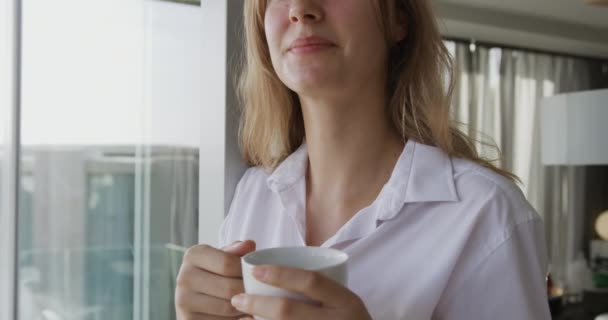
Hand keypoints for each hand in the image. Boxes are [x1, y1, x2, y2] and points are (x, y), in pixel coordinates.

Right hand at [175, 240, 256, 319]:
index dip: (247, 271)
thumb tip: (249, 244)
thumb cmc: (216, 273)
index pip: (228, 263)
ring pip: (227, 307)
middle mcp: (184, 277)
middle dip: (248, 292)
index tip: (258, 275)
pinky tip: (240, 314)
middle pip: (229, 287)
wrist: (197, 298)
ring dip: (244, 307)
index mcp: (193, 255)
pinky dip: (236, 319)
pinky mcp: (188, 319)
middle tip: (260, 293)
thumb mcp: (224, 258)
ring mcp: (183, 300)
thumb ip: (237, 251)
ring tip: (252, 303)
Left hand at [230, 265, 371, 319]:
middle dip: (257, 304)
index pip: (310, 281)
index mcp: (346, 301)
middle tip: (237, 298)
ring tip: (240, 318)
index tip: (256, 270)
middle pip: (289, 311)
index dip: (281, 274)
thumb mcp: (344, 302)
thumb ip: (319, 288)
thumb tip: (273, 271)